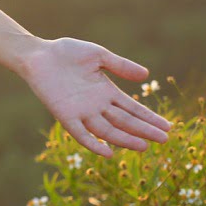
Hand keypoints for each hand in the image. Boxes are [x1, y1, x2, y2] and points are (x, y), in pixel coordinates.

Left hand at [15, 37, 172, 156]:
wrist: (37, 54)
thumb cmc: (66, 52)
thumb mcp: (98, 56)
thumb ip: (120, 66)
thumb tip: (146, 75)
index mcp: (106, 92)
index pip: (132, 109)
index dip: (149, 118)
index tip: (168, 127)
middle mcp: (96, 105)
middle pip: (124, 122)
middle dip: (144, 130)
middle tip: (164, 139)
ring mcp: (81, 112)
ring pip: (107, 130)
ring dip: (125, 139)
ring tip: (144, 146)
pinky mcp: (64, 115)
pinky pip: (80, 134)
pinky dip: (93, 144)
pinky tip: (108, 153)